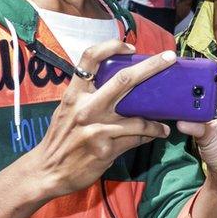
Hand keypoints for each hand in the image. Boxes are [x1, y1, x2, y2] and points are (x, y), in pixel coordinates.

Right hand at [30, 41, 175, 198]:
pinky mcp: (105, 148)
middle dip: (151, 66)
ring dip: (156, 120)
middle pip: (124, 80)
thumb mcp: (68, 109)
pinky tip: (155, 135)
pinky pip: (135, 138)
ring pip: (138, 118)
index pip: (90, 59)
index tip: (130, 47)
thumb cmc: (61, 137)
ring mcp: (96, 128)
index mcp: (74, 94)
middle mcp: (86, 107)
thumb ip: (88, 95)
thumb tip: (119, 83)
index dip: (112, 46)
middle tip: (170, 57)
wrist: (46, 171)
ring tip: (165, 123)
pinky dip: (148, 136)